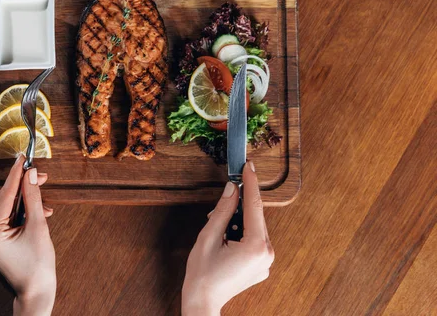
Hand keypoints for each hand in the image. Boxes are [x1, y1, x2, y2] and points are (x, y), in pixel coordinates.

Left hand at [0, 155, 55, 315]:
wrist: (35, 292)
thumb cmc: (37, 265)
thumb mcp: (38, 227)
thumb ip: (33, 198)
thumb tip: (31, 176)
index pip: (4, 195)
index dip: (16, 174)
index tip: (23, 157)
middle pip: (5, 200)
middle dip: (24, 188)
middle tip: (40, 174)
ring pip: (8, 209)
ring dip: (26, 202)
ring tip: (45, 203)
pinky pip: (8, 219)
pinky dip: (23, 214)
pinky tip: (39, 213)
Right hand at [182, 161, 273, 314]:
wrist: (203, 302)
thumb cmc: (202, 274)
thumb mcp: (208, 237)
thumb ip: (223, 210)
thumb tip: (232, 189)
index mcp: (255, 246)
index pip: (254, 206)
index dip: (250, 183)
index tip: (248, 166)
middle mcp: (267, 254)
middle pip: (255, 217)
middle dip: (238, 207)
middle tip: (217, 212)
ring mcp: (266, 262)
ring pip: (254, 228)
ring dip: (237, 222)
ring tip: (218, 233)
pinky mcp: (261, 266)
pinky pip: (254, 241)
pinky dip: (241, 234)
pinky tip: (226, 242)